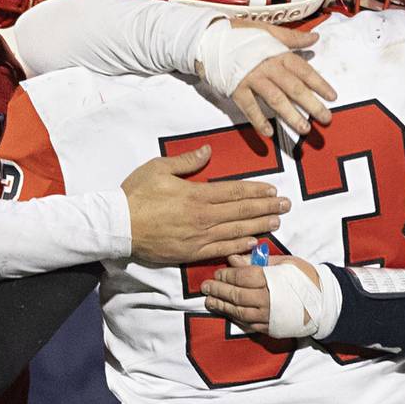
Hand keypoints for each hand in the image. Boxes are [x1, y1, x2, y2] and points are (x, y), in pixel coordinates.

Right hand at [123, 145, 289, 264]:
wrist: (118, 226)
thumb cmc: (135, 194)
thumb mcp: (158, 168)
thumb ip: (186, 161)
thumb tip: (207, 151)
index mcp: (196, 194)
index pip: (234, 192)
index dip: (255, 191)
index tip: (272, 190)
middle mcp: (202, 217)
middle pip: (241, 211)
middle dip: (266, 207)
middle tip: (286, 205)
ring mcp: (198, 237)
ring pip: (236, 231)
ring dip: (258, 226)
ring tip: (277, 221)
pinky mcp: (191, 252)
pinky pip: (221, 249)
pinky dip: (239, 246)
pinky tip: (253, 242)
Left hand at [201, 253, 319, 333]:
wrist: (326, 304)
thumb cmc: (306, 278)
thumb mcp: (286, 262)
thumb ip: (258, 261)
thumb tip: (234, 258)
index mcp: (271, 279)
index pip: (241, 276)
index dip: (226, 274)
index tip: (217, 272)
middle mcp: (267, 299)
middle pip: (236, 295)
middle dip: (218, 290)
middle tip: (205, 286)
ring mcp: (268, 316)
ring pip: (238, 312)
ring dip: (221, 306)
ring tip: (209, 301)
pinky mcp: (270, 328)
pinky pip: (247, 324)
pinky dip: (235, 318)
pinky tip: (226, 312)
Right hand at [222, 21, 336, 137]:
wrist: (208, 37)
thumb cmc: (240, 34)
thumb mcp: (268, 30)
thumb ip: (292, 37)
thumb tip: (314, 38)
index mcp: (278, 52)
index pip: (304, 70)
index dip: (319, 84)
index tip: (332, 97)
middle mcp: (267, 66)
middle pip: (294, 88)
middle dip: (312, 104)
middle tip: (326, 119)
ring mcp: (251, 78)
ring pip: (275, 99)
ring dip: (291, 115)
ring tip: (304, 129)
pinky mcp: (236, 88)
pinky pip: (249, 107)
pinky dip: (259, 120)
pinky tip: (269, 133)